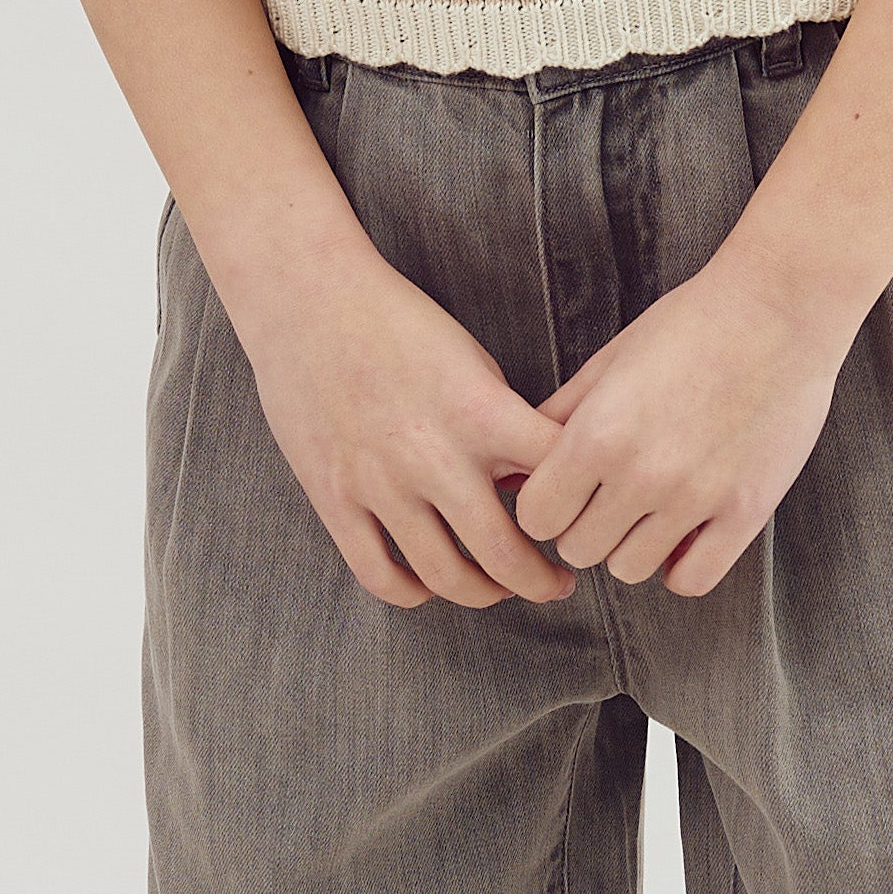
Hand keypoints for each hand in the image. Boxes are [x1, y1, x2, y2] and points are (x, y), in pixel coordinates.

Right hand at [240, 247, 585, 609]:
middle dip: (543, 581)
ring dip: (486, 594)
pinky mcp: (334, 498)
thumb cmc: (399, 324)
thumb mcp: (474, 364)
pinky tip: (431, 581)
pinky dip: (415, 592)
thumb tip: (532, 487)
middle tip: (556, 582)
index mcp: (480, 413)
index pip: (556, 481)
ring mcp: (380, 483)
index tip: (584, 519)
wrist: (308, 299)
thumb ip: (505, 427)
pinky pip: (380, 575)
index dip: (581, 508)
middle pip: (506, 554)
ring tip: (502, 587)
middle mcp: (433, 455)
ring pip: (446, 577)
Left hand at [516, 248, 854, 591]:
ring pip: (629, 569)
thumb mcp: (611, 360)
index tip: (565, 491)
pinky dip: (681, 567)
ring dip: (632, 546)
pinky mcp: (746, 510)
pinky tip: (685, 535)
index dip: (545, 507)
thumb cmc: (691, 324)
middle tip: (608, 499)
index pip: (536, 517)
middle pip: (578, 549)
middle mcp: (641, 473)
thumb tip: (514, 470)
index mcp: (598, 433)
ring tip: (649, 511)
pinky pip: (693, 580)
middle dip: (585, 526)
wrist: (781, 309)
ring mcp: (696, 497)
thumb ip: (559, 417)